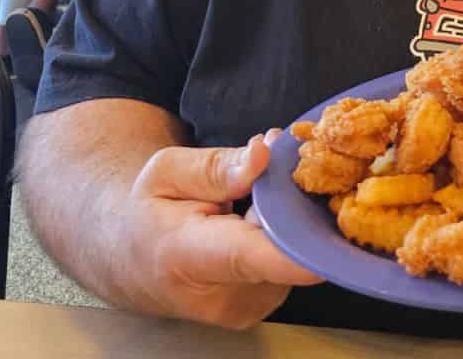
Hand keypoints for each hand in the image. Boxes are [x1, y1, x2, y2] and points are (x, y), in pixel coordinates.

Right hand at [114, 133, 322, 327]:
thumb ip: (218, 166)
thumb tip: (265, 153)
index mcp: (186, 255)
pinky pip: (290, 264)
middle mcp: (219, 295)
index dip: (294, 250)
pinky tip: (259, 221)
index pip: (248, 256)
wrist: (131, 261)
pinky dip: (284, 237)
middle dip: (292, 201)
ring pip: (292, 253)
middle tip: (273, 163)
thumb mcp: (168, 171)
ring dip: (288, 219)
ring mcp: (243, 309)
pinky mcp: (260, 309)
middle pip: (282, 246)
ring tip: (253, 199)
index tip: (330, 243)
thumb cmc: (149, 210)